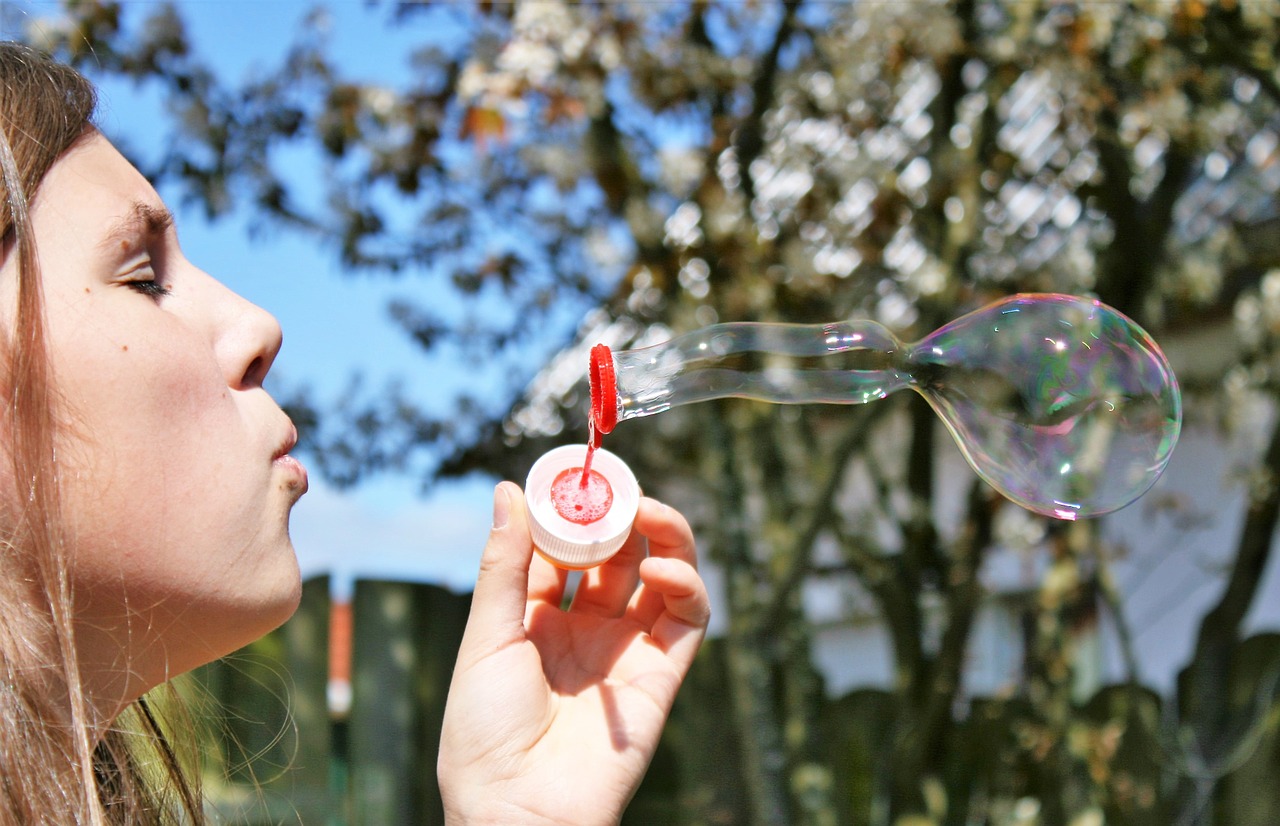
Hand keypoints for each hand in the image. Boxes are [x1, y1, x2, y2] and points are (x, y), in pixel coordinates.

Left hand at [438, 481, 709, 825]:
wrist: (518, 811)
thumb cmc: (484, 734)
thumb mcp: (486, 636)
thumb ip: (504, 563)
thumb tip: (508, 490)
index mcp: (533, 621)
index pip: (560, 550)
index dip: (569, 512)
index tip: (572, 476)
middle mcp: (582, 631)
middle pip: (614, 557)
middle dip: (619, 517)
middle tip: (619, 488)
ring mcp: (623, 651)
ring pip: (659, 578)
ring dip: (663, 537)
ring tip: (651, 512)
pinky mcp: (660, 676)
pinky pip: (687, 619)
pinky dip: (685, 585)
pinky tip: (664, 567)